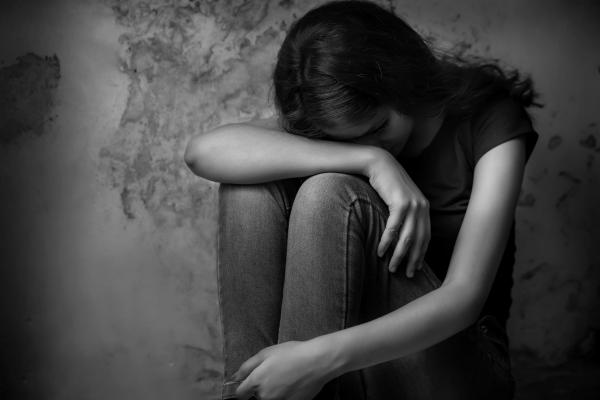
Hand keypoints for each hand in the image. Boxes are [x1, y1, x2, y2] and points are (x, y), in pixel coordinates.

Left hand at [234, 341, 333, 399]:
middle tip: (274, 372)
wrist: (317, 361)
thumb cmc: (291, 354)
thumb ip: (246, 367)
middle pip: (256, 396)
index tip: (248, 382)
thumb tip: (234, 378)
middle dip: (261, 387)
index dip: (243, 388)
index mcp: (256, 382)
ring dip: (273, 391)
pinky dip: (285, 394)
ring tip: (285, 377)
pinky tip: (293, 382)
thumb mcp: (265, 353)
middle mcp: (265, 396)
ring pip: (270, 398)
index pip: (240, 394)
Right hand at [366, 149, 429, 276]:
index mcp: (424, 208)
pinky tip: (381, 252)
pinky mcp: (400, 203)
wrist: (380, 164)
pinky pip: (394, 228)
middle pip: (419, 240)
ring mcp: (412, 205)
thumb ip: (405, 214)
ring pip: (407, 237)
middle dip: (412, 260)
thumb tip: (401, 234)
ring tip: (392, 268)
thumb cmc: (387, 183)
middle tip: (406, 274)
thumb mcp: (400, 199)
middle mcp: (422, 207)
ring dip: (399, 255)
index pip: (425, 236)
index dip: (421, 254)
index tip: (415, 268)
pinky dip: (387, 241)